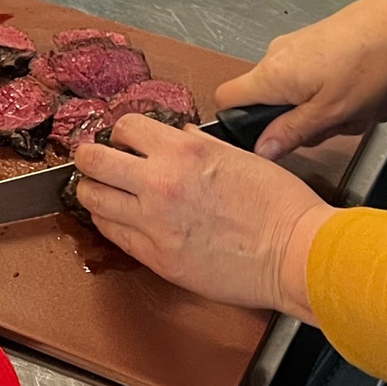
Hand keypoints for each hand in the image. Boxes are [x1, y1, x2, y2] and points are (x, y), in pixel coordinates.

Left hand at [71, 114, 336, 320]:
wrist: (296, 254)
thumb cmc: (280, 205)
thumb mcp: (238, 155)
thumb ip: (197, 144)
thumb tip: (175, 136)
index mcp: (184, 151)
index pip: (124, 127)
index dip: (122, 133)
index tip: (124, 141)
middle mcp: (160, 183)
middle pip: (93, 160)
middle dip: (90, 157)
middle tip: (95, 162)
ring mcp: (154, 223)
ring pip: (93, 199)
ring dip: (93, 191)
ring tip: (102, 191)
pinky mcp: (158, 258)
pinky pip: (113, 234)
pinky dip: (110, 222)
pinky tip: (119, 218)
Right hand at [211, 0, 386, 160]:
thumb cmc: (369, 63)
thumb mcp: (331, 112)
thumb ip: (291, 133)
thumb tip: (261, 150)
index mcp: (271, 74)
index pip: (226, 100)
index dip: (239, 124)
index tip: (268, 139)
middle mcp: (276, 56)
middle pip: (271, 104)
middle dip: (305, 123)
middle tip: (338, 123)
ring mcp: (296, 48)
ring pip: (299, 95)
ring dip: (330, 109)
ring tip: (361, 106)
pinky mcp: (316, 44)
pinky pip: (317, 80)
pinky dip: (340, 93)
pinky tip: (365, 91)